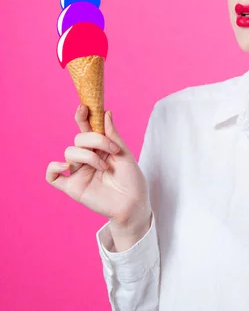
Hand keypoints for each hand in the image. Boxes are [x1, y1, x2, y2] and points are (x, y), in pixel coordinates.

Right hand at [46, 105, 151, 229]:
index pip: (87, 129)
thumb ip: (112, 135)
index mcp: (100, 148)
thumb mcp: (125, 154)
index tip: (84, 106)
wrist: (134, 203)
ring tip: (104, 168)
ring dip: (88, 156)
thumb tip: (106, 112)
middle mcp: (87, 158)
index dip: (83, 116)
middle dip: (95, 140)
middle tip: (113, 151)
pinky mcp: (72, 187)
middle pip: (78, 139)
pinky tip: (67, 167)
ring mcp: (78, 172)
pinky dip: (54, 168)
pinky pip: (52, 176)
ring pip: (70, 153)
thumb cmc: (132, 179)